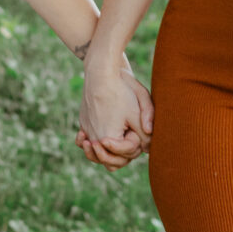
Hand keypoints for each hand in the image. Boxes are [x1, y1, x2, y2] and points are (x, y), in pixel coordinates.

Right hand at [76, 42, 153, 169]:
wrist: (101, 71)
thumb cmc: (122, 90)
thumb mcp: (138, 112)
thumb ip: (145, 134)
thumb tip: (149, 149)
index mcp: (108, 138)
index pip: (125, 154)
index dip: (134, 144)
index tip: (135, 130)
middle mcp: (94, 137)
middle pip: (109, 160)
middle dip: (121, 155)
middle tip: (130, 141)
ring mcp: (87, 129)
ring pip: (96, 153)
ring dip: (105, 154)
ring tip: (114, 148)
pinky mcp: (84, 121)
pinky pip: (87, 139)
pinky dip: (91, 143)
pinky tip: (97, 140)